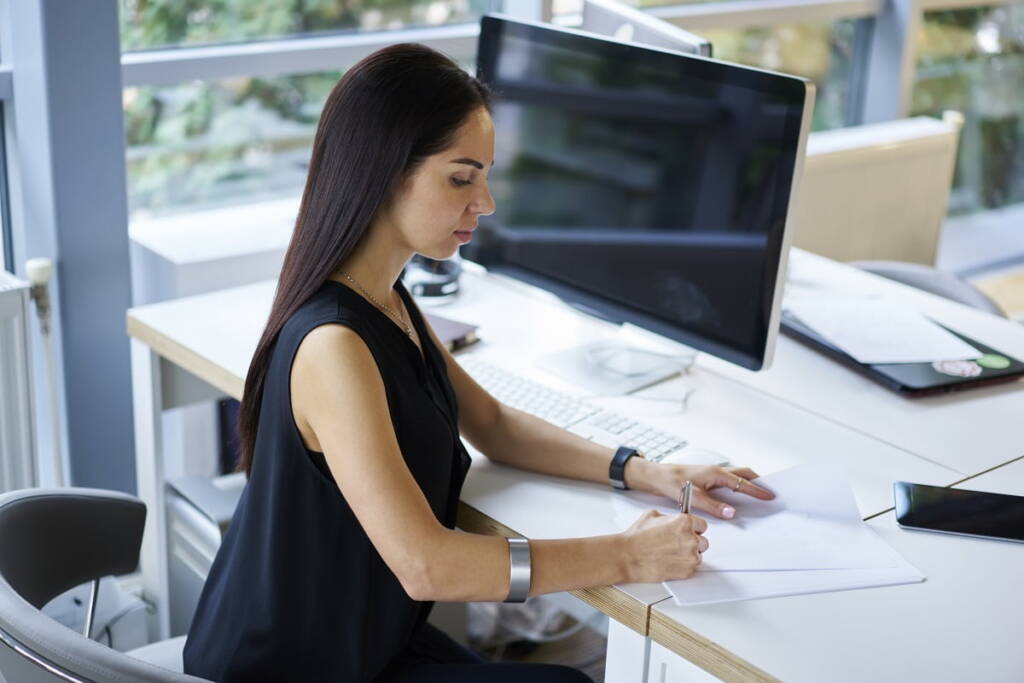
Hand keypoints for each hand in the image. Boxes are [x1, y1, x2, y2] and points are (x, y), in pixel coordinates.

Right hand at [621, 509, 708, 582]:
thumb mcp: (652, 515)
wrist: (627, 556)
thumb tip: (676, 519)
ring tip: (671, 553)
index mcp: (684, 522)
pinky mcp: (687, 571)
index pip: (702, 525)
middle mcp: (690, 538)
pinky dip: (683, 566)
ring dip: (689, 554)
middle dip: (693, 542)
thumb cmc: (637, 537)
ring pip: (698, 555)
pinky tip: (670, 561)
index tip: (690, 531)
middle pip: (703, 541)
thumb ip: (671, 517)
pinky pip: (692, 567)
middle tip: (678, 543)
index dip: (694, 528)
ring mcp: (690, 556)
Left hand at [626, 458, 774, 519]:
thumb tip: (732, 513)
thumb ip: (713, 505)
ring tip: (759, 494)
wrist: (656, 476)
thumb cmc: (672, 483)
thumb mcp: (692, 497)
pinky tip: (737, 497)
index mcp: (717, 473)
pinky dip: (738, 486)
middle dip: (759, 481)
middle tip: (771, 492)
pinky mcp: (707, 478)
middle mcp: (717, 471)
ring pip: (737, 476)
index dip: (758, 490)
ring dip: (749, 483)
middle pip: (745, 474)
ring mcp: (712, 474)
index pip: (743, 482)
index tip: (771, 497)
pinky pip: (729, 481)